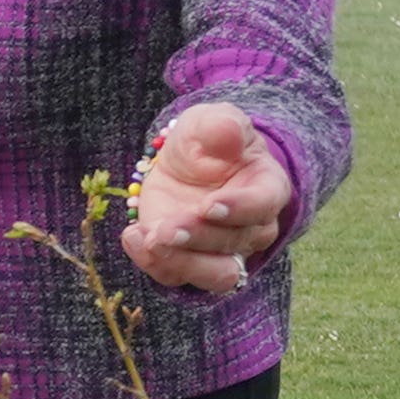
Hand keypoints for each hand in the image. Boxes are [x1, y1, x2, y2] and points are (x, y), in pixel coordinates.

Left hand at [120, 101, 293, 295]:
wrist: (183, 165)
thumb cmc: (206, 142)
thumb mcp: (209, 123)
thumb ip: (221, 125)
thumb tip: (229, 128)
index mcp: (267, 188)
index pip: (263, 205)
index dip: (239, 208)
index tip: (208, 205)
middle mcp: (253, 228)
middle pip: (234, 242)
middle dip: (198, 236)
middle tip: (165, 228)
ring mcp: (224, 251)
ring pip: (217, 274)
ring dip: (183, 262)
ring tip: (149, 239)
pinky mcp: (190, 263)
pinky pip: (176, 275)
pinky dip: (151, 262)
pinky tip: (132, 236)